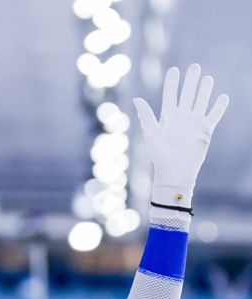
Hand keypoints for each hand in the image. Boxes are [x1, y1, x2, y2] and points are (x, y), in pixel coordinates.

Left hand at [133, 63, 228, 208]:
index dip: (172, 82)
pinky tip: (223, 97)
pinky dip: (219, 107)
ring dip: (204, 90)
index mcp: (167, 117)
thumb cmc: (160, 155)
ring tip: (207, 78)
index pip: (170, 95)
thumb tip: (137, 99)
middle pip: (187, 95)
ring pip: (201, 102)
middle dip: (191, 81)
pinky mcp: (205, 130)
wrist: (175, 171)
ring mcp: (194, 123)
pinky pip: (214, 115)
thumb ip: (146, 115)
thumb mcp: (151, 133)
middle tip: (195, 66)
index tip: (174, 70)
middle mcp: (182, 117)